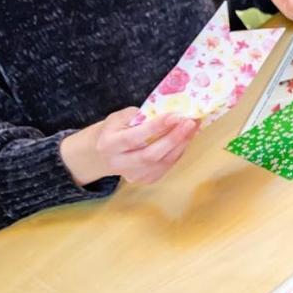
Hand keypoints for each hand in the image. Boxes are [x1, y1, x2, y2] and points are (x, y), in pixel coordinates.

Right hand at [61, 108, 199, 186]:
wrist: (100, 155)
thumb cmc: (113, 130)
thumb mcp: (119, 117)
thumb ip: (139, 116)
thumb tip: (167, 112)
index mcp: (109, 144)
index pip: (134, 137)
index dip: (156, 127)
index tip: (176, 115)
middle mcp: (119, 163)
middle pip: (150, 155)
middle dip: (173, 138)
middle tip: (190, 122)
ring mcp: (132, 175)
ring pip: (161, 163)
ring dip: (181, 145)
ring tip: (193, 128)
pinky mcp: (144, 180)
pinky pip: (165, 167)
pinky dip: (178, 152)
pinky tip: (185, 139)